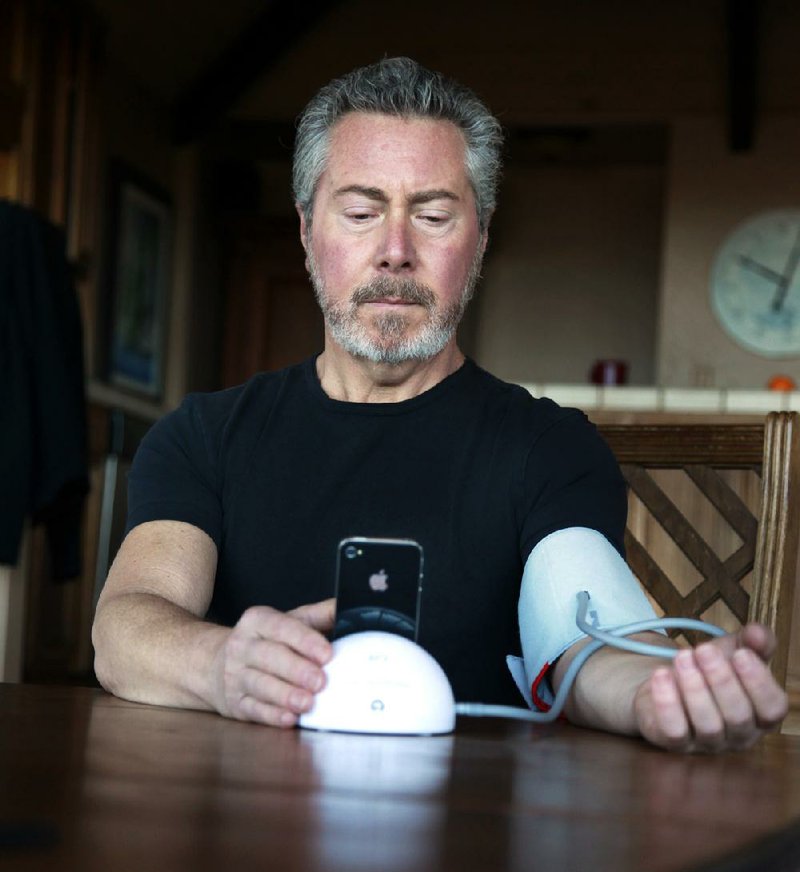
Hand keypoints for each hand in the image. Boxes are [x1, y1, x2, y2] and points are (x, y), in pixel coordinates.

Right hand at [212, 598, 334, 727]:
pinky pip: (253, 709)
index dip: (305, 640)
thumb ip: (319, 615)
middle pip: (270, 656)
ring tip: (308, 703)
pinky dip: (272, 715)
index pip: (281, 627)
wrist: (215, 664)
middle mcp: (242, 646)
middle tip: (321, 681)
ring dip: (285, 695)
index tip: (327, 654)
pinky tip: (289, 718)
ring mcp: (235, 676)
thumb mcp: (288, 621)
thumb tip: (350, 609)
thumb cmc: (266, 641)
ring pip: (260, 685)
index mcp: (257, 621)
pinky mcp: (235, 703)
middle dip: (297, 670)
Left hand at [633, 623, 788, 752]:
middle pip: (738, 716)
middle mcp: (738, 735)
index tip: (741, 653)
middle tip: (703, 649)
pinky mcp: (675, 743)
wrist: (667, 682)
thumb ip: (753, 641)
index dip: (759, 682)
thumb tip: (757, 633)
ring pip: (708, 724)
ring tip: (682, 657)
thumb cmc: (709, 669)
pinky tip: (661, 674)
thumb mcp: (733, 649)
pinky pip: (674, 730)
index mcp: (760, 714)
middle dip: (721, 679)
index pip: (772, 708)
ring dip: (694, 687)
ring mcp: (706, 743)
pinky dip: (667, 702)